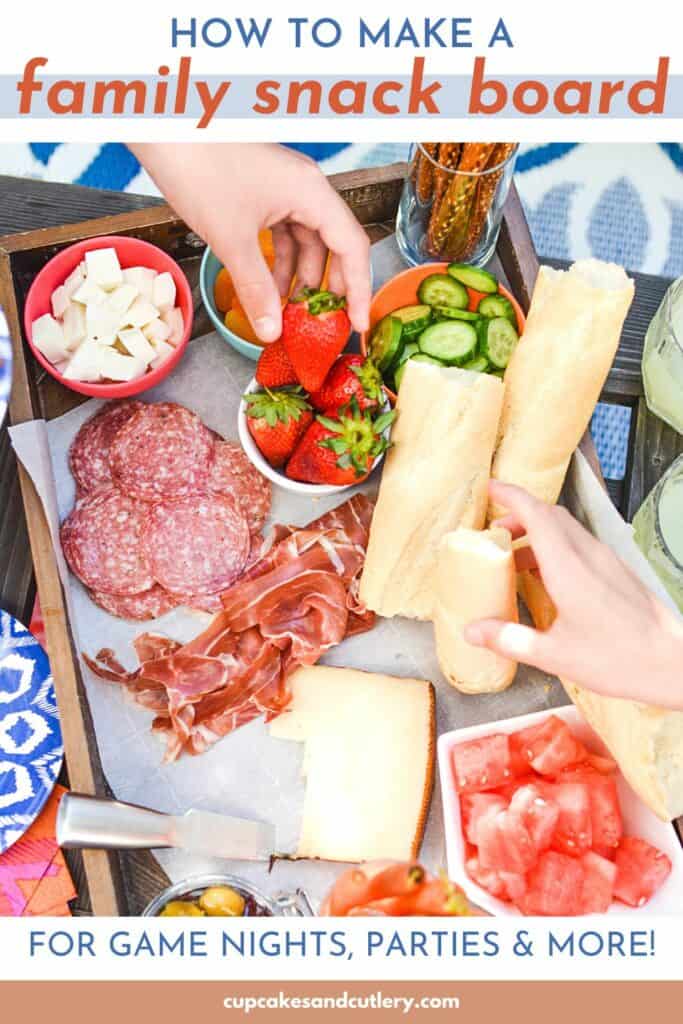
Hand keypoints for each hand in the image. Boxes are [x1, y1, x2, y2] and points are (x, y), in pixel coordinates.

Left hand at [130, 143, 370, 342]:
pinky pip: (282, 232)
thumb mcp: (231, 238)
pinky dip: (278, 260)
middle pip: (333, 244)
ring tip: (285, 310)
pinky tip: (266, 285)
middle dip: (327, 286)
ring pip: (305, 241)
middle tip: (319, 322)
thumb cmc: (199, 166)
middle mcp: (305, 187)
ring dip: (297, 277)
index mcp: (311, 192)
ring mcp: (284, 187)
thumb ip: (256, 288)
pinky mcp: (262, 189)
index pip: (352, 247)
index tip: (358, 323)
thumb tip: (272, 330)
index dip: (359, 290)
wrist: (162, 128)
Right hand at [465, 480, 682, 708]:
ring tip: (516, 559)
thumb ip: (509, 639)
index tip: (491, 489)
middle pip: (551, 515)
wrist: (672, 664)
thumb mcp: (554, 656)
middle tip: (495, 532)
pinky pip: (581, 544)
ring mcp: (606, 560)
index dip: (511, 496)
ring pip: (567, 529)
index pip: (537, 514)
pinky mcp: (617, 571)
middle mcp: (589, 555)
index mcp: (568, 567)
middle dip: (520, 515)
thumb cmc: (618, 660)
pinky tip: (549, 578)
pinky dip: (557, 547)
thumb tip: (471, 631)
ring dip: (539, 532)